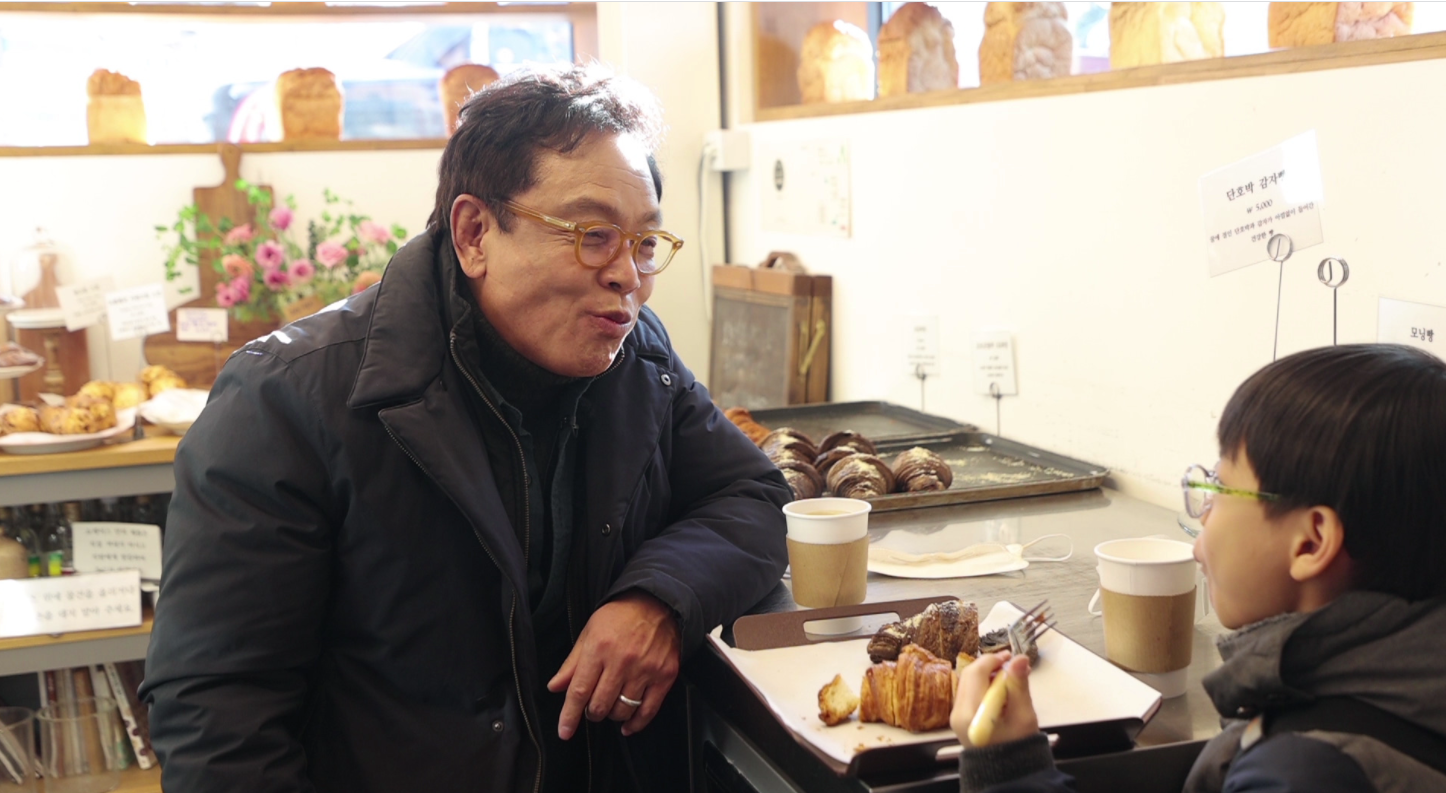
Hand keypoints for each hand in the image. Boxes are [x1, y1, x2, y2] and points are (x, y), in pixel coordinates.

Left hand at [547, 590, 680, 739]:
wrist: (657, 603)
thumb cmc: (620, 616)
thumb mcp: (589, 632)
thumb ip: (572, 663)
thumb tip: (555, 687)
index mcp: (599, 648)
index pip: (579, 691)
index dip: (570, 715)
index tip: (564, 732)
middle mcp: (622, 661)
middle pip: (600, 705)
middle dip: (592, 713)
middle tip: (593, 707)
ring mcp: (645, 669)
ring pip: (622, 710)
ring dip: (612, 715)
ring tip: (611, 706)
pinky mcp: (665, 675)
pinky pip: (648, 710)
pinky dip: (636, 723)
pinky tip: (627, 725)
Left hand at [951, 652, 1039, 746]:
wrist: (1007, 772)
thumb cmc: (1018, 746)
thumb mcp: (1023, 714)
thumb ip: (1019, 685)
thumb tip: (1019, 659)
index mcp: (971, 713)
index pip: (975, 673)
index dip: (992, 660)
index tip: (1010, 657)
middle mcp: (957, 713)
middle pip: (969, 676)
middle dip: (989, 666)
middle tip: (1010, 666)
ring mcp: (956, 716)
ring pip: (967, 683)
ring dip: (986, 676)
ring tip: (1008, 679)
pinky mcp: (959, 719)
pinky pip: (968, 694)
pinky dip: (982, 687)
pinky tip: (999, 692)